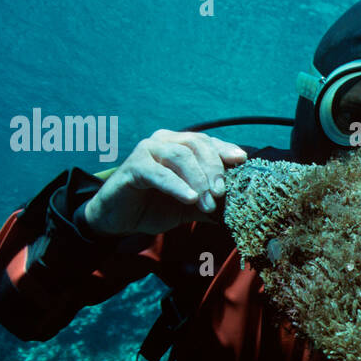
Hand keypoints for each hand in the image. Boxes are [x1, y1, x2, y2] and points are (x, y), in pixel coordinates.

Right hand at [83, 130, 247, 236]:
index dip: (225, 150)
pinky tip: (190, 198)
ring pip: (180, 156)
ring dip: (198, 180)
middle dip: (214, 170)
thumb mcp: (189, 206)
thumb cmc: (155, 206)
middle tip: (221, 194)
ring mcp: (147, 150)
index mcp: (180, 145)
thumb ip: (211, 202)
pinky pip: (159, 173)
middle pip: (197, 145)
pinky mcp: (134, 166)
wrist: (119, 219)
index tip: (242, 161)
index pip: (208, 142)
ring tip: (206, 202)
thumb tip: (238, 209)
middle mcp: (164, 141)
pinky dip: (177, 185)